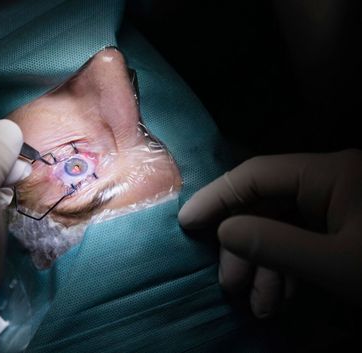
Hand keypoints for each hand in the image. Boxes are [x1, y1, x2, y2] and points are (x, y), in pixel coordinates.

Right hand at [178, 149, 361, 317]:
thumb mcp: (335, 264)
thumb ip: (277, 245)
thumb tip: (225, 232)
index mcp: (329, 174)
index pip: (256, 174)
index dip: (217, 197)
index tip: (187, 222)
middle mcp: (326, 181)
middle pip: (265, 205)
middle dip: (245, 248)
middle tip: (231, 284)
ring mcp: (332, 205)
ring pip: (279, 227)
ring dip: (265, 267)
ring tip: (262, 305)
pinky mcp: (337, 227)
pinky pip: (297, 239)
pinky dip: (285, 268)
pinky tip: (282, 296)